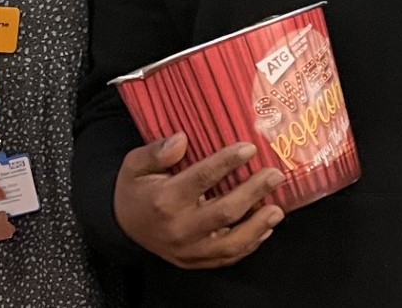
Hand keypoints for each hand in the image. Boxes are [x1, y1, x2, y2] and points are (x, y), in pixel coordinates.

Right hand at [114, 133, 285, 268]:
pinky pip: (226, 258)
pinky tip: (264, 229)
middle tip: (274, 175)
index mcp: (164, 199)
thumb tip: (181, 139)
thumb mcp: (135, 164)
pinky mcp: (194, 261)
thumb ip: (156, 151)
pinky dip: (249, 245)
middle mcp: (178, 228)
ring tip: (277, 209)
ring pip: (230, 243)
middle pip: (224, 212)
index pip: (201, 178)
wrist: (123, 226)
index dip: (227, 162)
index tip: (250, 148)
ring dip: (258, 226)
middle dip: (253, 192)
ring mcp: (188, 249)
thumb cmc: (135, 190)